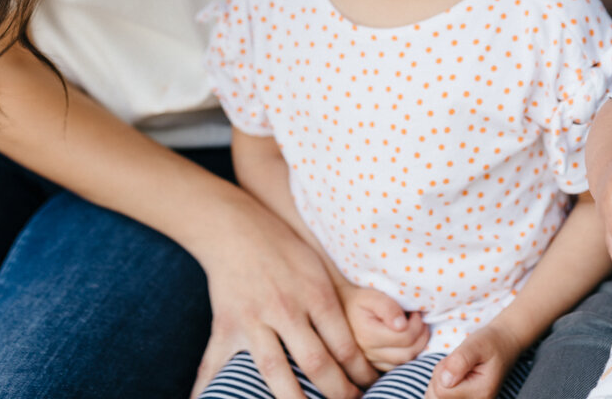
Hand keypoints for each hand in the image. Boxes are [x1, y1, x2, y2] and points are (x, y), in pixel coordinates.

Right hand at [190, 196, 376, 398]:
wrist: (236, 228)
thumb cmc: (286, 249)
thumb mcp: (324, 269)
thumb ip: (351, 300)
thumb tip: (400, 324)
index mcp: (315, 295)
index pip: (344, 344)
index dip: (360, 372)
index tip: (368, 386)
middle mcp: (286, 309)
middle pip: (316, 362)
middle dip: (336, 391)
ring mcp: (254, 320)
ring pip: (275, 370)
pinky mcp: (226, 326)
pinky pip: (218, 364)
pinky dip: (211, 387)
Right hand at [341, 284, 429, 371]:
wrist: (338, 310)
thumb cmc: (357, 300)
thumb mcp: (372, 296)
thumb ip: (388, 307)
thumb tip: (403, 325)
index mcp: (368, 335)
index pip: (406, 337)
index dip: (417, 324)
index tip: (416, 311)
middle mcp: (368, 353)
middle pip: (407, 353)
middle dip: (421, 336)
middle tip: (420, 320)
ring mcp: (370, 362)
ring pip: (403, 362)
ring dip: (417, 346)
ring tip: (414, 328)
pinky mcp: (372, 366)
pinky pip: (396, 366)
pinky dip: (407, 354)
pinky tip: (406, 340)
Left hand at [427, 324, 520, 398]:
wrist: (504, 343)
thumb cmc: (491, 342)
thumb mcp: (476, 344)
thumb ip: (460, 361)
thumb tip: (444, 380)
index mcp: (480, 392)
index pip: (442, 392)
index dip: (441, 373)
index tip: (454, 360)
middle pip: (437, 396)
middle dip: (439, 377)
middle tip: (455, 362)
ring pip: (436, 396)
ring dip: (440, 380)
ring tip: (457, 367)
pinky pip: (442, 396)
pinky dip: (442, 384)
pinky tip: (455, 375)